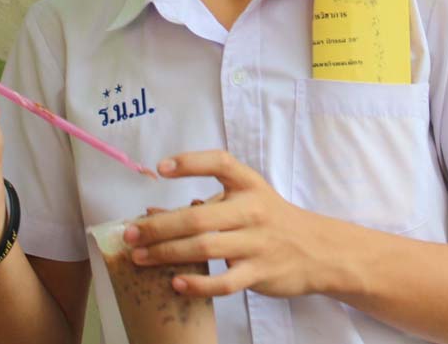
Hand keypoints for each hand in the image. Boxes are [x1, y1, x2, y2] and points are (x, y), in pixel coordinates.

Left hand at [124, 150, 324, 297]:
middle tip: (129, 233)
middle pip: (198, 217)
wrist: (317, 249)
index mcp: (249, 185)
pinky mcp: (259, 273)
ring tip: (139, 256)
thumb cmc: (271, 219)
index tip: (160, 168)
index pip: (220, 163)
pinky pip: (224, 282)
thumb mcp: (247, 199)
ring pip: (205, 248)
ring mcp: (257, 243)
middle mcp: (253, 210)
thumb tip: (152, 215)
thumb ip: (206, 203)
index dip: (190, 163)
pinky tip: (176, 283)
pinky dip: (198, 284)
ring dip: (166, 253)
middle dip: (159, 226)